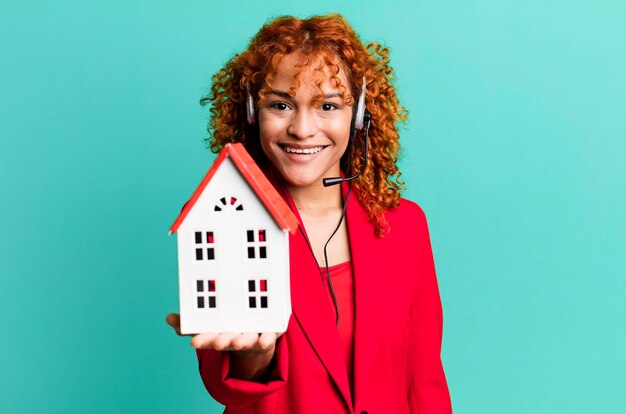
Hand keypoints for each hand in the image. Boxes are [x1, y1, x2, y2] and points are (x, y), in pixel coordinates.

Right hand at [165, 313, 282, 379]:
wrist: (258, 346)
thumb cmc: (229, 331)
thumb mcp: (209, 326)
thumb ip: (189, 323)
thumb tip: (168, 318)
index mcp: (220, 336)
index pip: (209, 339)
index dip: (203, 340)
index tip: (195, 342)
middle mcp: (236, 339)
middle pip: (228, 341)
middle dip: (224, 341)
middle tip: (220, 341)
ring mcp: (253, 338)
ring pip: (248, 340)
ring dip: (244, 341)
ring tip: (241, 340)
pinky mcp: (270, 335)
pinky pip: (270, 337)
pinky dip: (268, 338)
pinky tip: (266, 337)